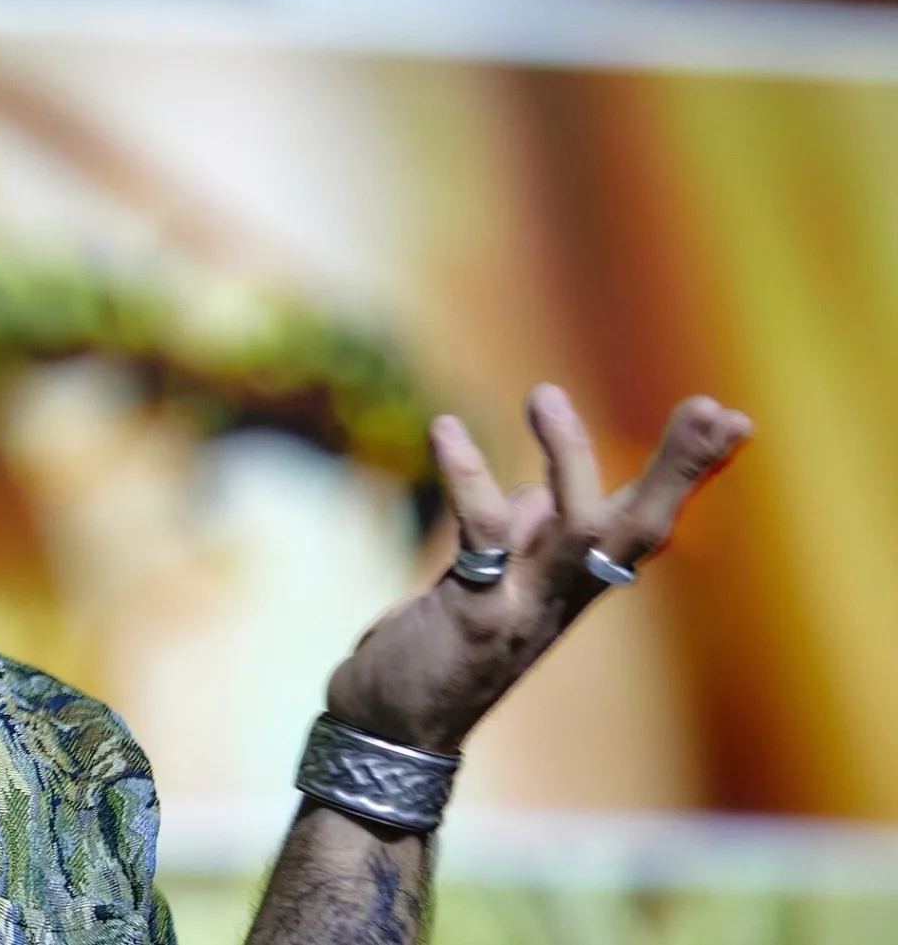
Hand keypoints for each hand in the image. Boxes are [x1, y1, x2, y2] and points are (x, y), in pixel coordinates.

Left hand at [324, 384, 751, 753]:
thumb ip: (523, 536)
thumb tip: (537, 490)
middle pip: (639, 530)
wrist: (390, 727)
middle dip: (681, 469)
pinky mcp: (477, 616)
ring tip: (546, 394)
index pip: (645, 522)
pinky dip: (469, 476)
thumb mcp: (491, 581)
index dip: (689, 474)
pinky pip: (483, 534)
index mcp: (575, 586)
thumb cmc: (441, 646)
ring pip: (578, 530)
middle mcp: (564, 597)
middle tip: (713, 408)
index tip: (732, 418)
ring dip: (569, 458)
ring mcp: (526, 608)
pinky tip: (446, 429)